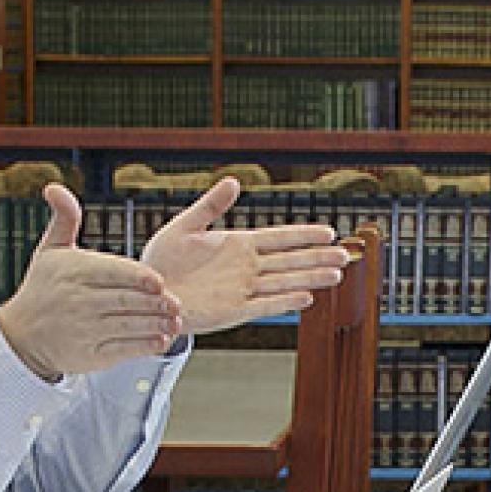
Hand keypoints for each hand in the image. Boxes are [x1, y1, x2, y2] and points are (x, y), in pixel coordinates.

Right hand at [0, 184, 182, 379]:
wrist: (23, 335)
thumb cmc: (45, 287)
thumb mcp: (50, 251)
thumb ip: (65, 220)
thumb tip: (55, 187)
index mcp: (73, 272)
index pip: (112, 272)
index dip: (138, 277)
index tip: (159, 281)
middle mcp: (77, 301)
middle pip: (125, 300)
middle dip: (154, 303)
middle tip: (177, 303)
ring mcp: (83, 329)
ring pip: (127, 325)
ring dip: (155, 324)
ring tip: (175, 320)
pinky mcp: (89, 355)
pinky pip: (122, 349)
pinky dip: (144, 346)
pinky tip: (161, 339)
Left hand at [141, 177, 350, 333]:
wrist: (146, 293)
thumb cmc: (161, 260)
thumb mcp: (184, 226)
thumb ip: (210, 206)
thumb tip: (233, 181)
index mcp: (237, 245)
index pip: (279, 238)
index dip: (303, 235)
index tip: (329, 231)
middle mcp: (245, 267)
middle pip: (290, 260)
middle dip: (317, 257)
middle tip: (344, 254)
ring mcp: (241, 289)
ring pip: (284, 282)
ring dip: (309, 278)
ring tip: (336, 274)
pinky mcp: (232, 310)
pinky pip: (263, 305)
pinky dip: (283, 301)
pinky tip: (305, 297)